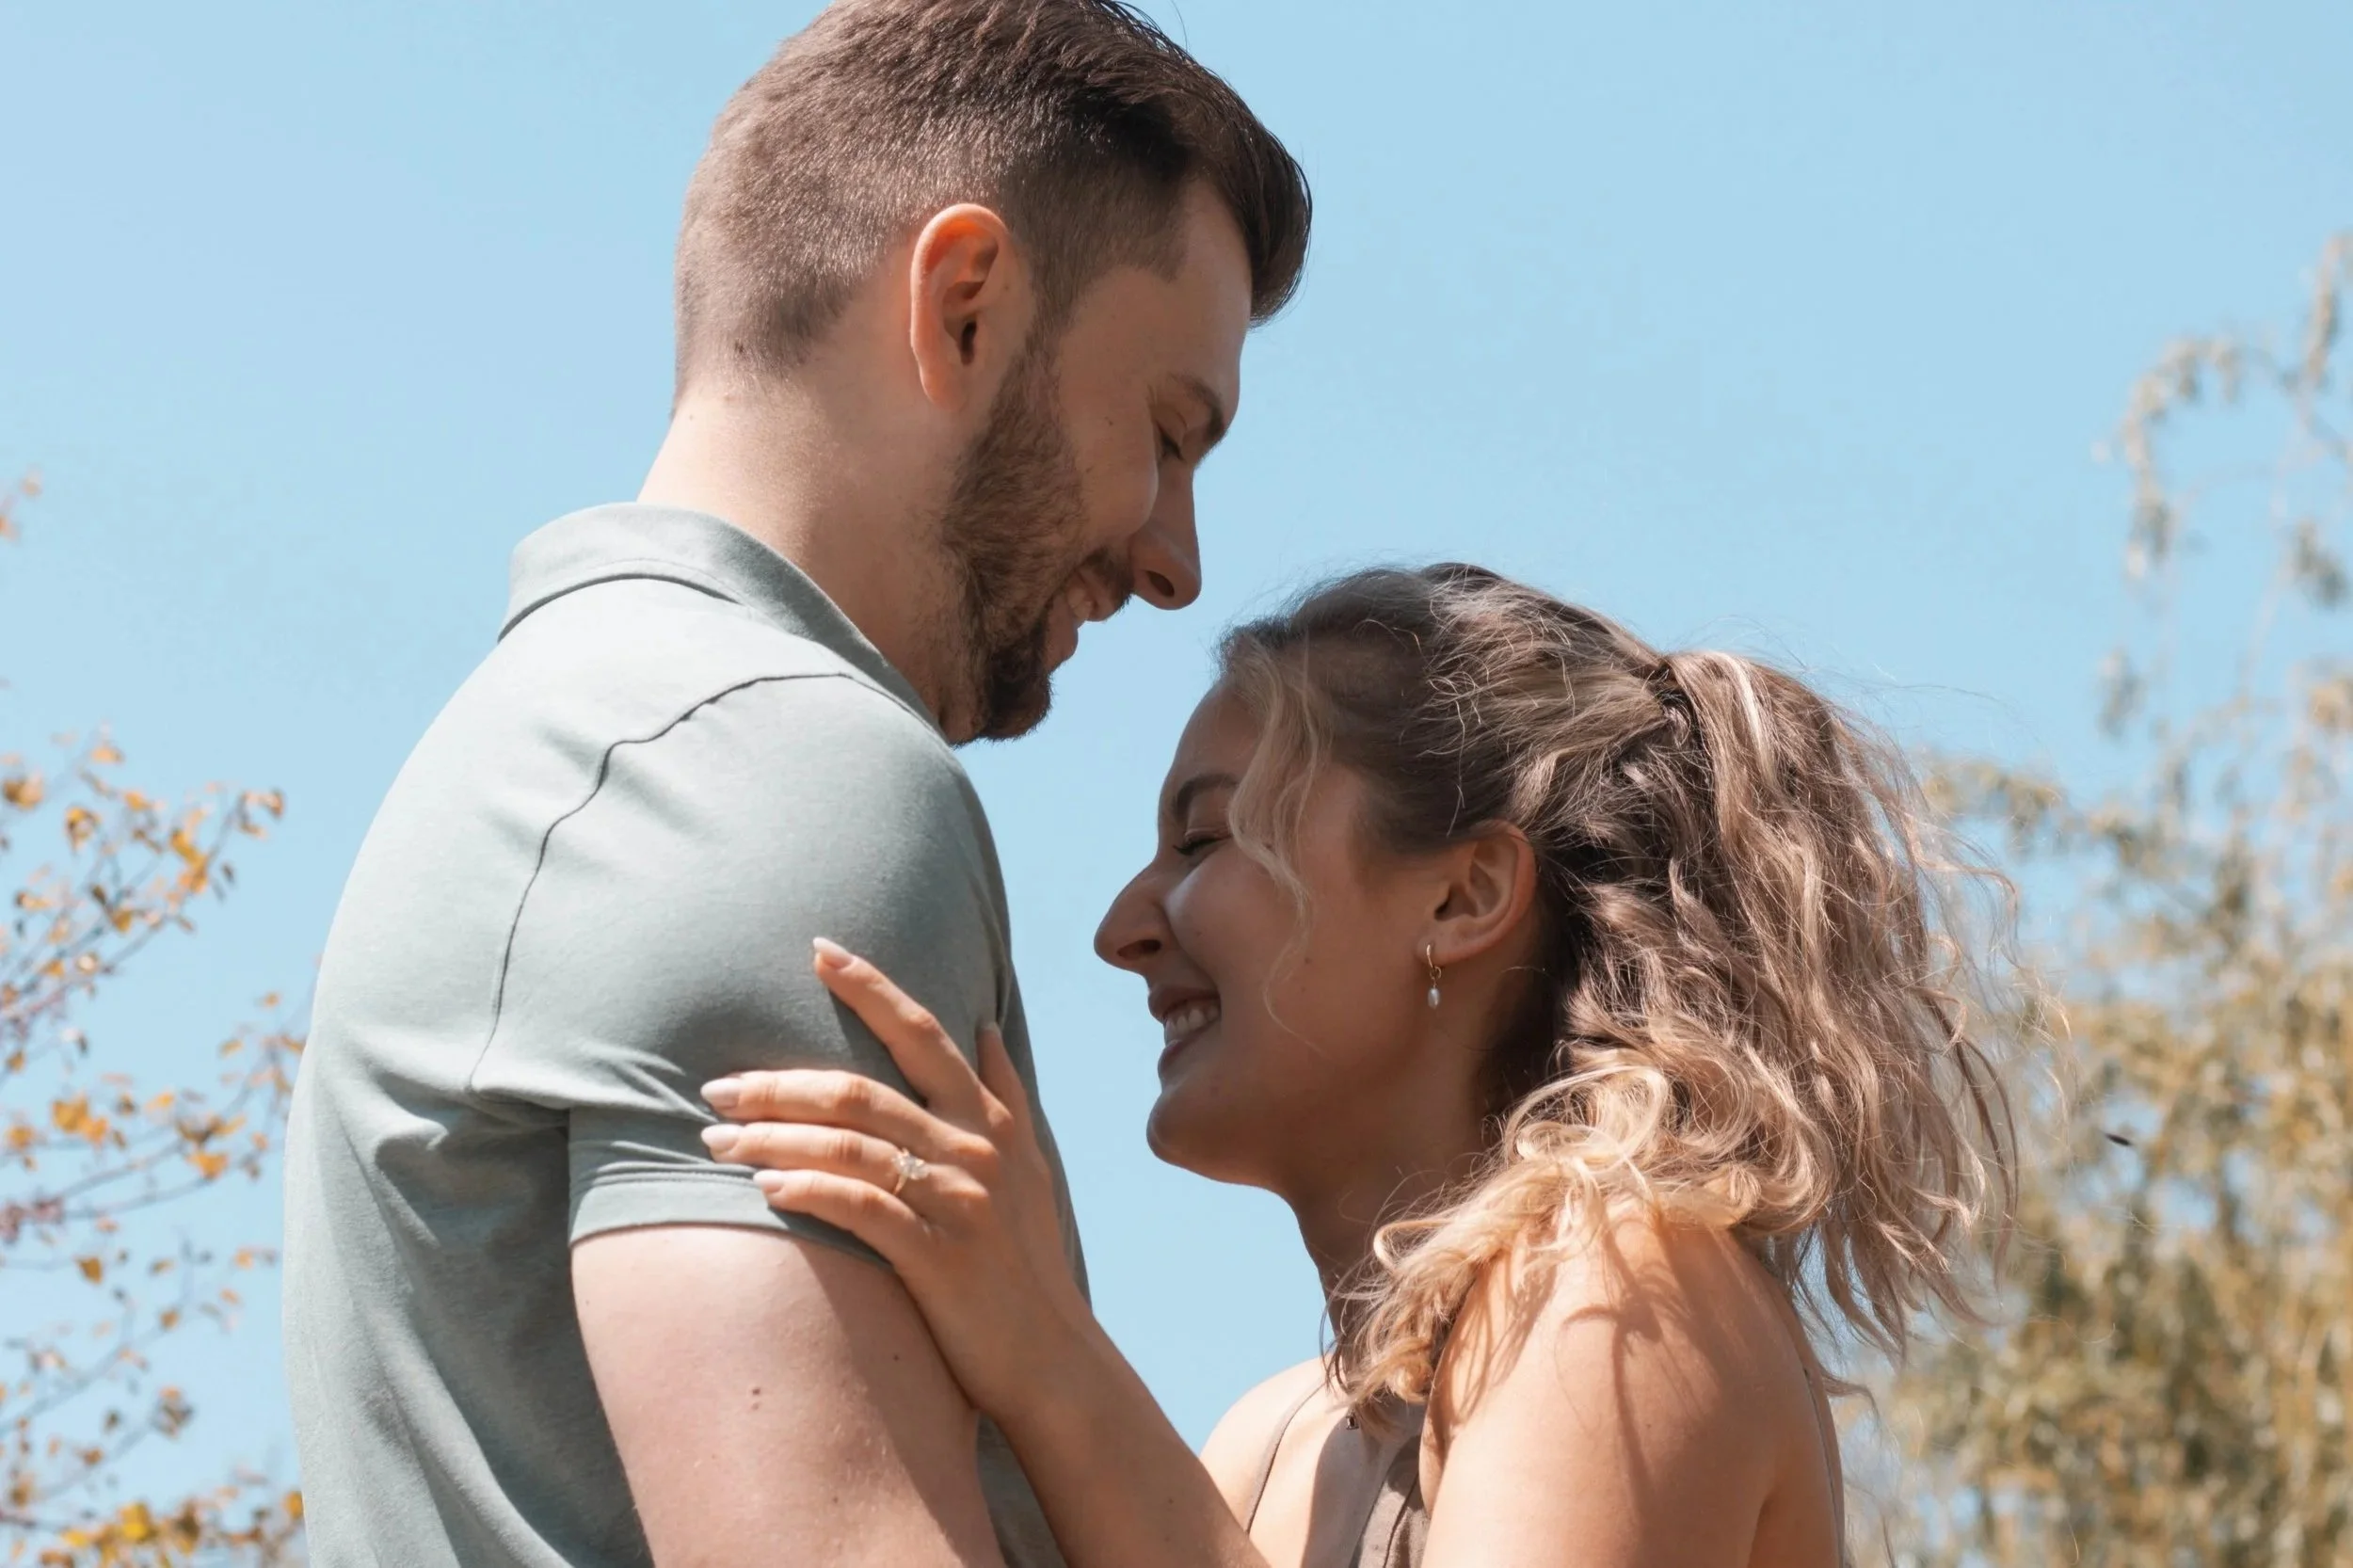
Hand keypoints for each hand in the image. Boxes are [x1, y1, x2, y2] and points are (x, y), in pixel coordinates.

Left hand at [700, 938, 1093, 1424]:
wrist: (1053, 1356)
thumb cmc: (1025, 1262)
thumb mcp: (1030, 1165)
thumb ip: (1004, 1094)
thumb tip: (985, 1027)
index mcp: (990, 1120)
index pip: (922, 1034)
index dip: (871, 988)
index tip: (818, 948)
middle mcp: (975, 1149)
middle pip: (862, 1090)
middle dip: (779, 1081)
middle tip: (717, 1086)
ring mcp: (958, 1202)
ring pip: (850, 1146)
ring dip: (772, 1137)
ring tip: (716, 1141)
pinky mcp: (939, 1258)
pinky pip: (861, 1209)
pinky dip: (808, 1190)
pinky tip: (765, 1187)